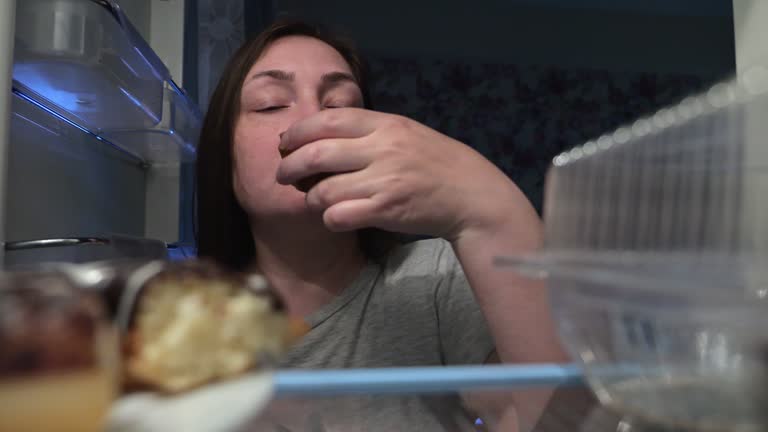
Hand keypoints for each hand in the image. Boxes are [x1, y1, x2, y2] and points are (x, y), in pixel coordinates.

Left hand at [276, 108, 535, 242]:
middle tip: (283, 175)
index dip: (298, 131)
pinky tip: (335, 218)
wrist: (471, 194)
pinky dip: (329, 218)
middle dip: (290, 166)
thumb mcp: (406, 133)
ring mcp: (384, 180)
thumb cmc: (436, 164)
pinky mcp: (386, 210)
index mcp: (386, 124)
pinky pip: (339, 216)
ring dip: (310, 198)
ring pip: (324, 189)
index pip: (329, 119)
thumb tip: (324, 135)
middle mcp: (383, 149)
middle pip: (316, 153)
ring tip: (314, 200)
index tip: (285, 142)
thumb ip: (370, 131)